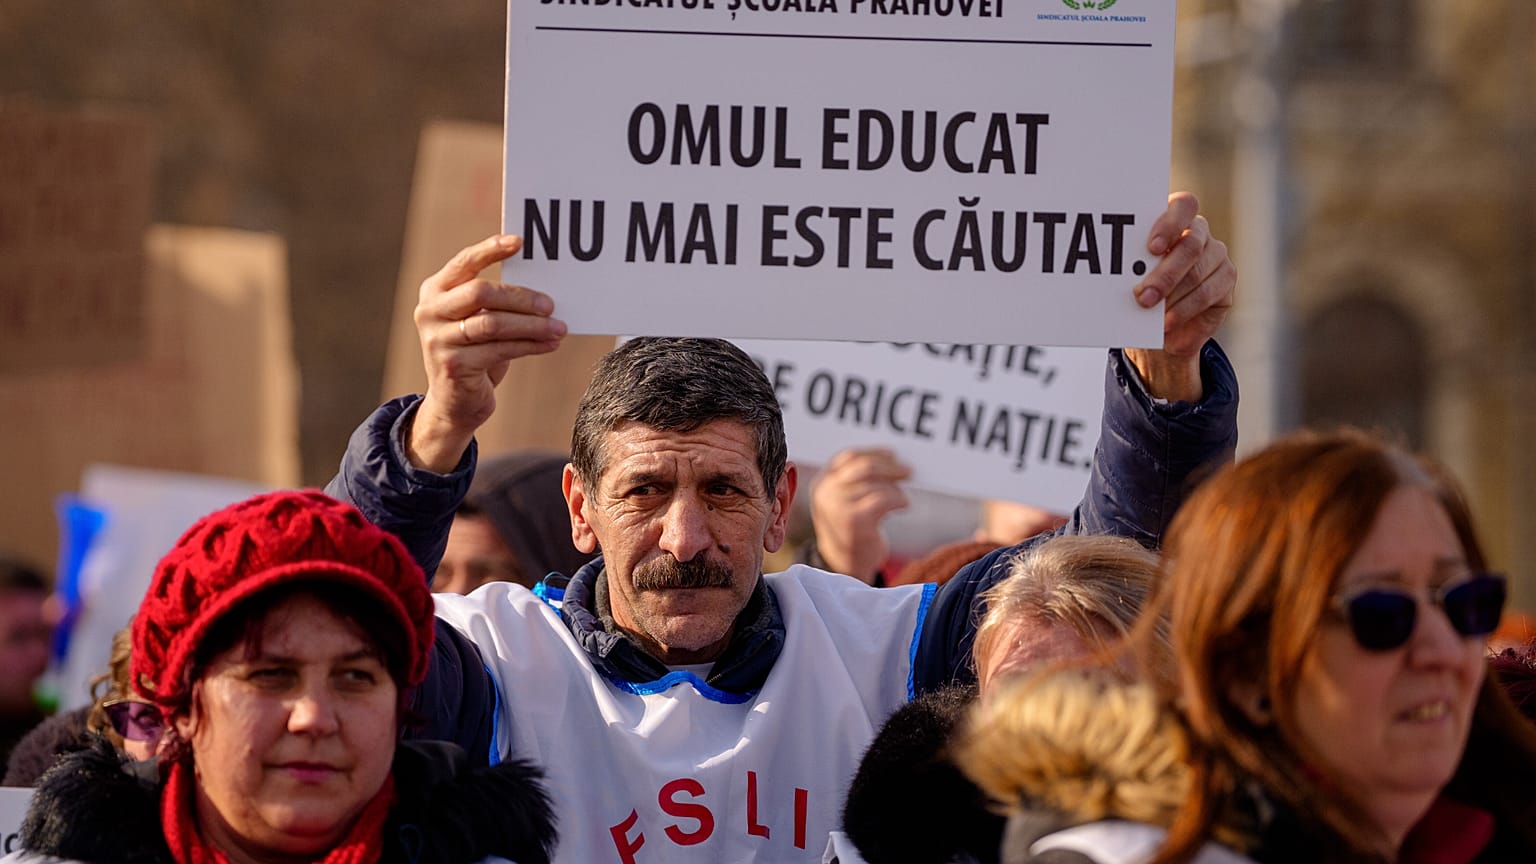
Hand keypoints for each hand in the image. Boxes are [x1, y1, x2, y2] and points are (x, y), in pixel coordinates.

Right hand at [409, 234, 567, 471]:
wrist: (454, 403)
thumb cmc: (474, 354)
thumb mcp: (477, 322)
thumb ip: (495, 303)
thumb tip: (543, 292)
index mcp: (435, 291)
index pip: (464, 262)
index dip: (490, 249)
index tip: (519, 242)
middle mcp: (430, 311)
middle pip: (480, 292)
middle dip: (520, 297)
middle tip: (550, 304)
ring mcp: (438, 339)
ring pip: (493, 323)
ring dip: (531, 325)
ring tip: (558, 328)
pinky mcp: (453, 365)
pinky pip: (500, 349)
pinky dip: (530, 345)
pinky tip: (549, 344)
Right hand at [810, 448, 910, 583]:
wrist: (844, 566)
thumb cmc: (850, 530)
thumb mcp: (844, 501)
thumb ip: (856, 481)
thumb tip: (891, 459)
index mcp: (821, 482)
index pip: (848, 456)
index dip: (873, 452)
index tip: (892, 455)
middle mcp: (826, 492)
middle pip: (863, 466)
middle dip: (889, 466)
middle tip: (907, 471)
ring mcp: (837, 506)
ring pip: (876, 484)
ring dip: (895, 488)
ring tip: (902, 497)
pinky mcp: (853, 520)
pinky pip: (883, 499)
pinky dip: (898, 500)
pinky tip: (904, 505)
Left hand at [1125, 192, 1235, 401]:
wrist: (1162, 328)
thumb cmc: (1142, 293)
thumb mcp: (1132, 278)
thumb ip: (1132, 267)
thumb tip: (1117, 273)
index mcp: (1174, 220)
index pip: (1183, 205)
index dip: (1169, 224)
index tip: (1151, 248)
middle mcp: (1198, 233)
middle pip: (1190, 245)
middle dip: (1165, 273)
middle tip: (1142, 295)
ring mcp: (1216, 255)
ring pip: (1198, 271)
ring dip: (1171, 294)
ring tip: (1149, 311)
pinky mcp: (1226, 279)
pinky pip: (1207, 293)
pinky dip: (1183, 309)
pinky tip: (1166, 321)